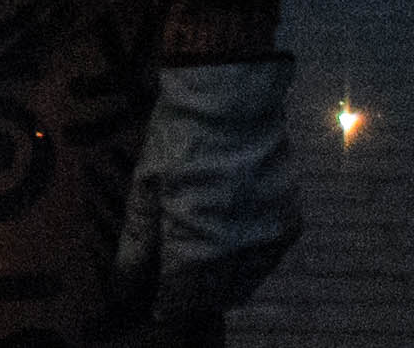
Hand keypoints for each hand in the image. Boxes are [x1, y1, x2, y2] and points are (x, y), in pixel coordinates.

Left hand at [114, 56, 298, 332]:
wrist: (232, 101)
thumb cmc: (178, 141)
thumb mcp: (145, 188)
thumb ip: (137, 242)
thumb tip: (124, 285)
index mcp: (199, 244)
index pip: (184, 298)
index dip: (169, 309)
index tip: (155, 312)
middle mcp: (240, 251)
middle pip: (216, 295)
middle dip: (193, 298)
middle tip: (173, 289)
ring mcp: (270, 239)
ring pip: (244, 282)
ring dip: (220, 284)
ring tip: (197, 269)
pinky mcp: (290, 224)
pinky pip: (265, 260)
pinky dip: (245, 263)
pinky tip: (226, 247)